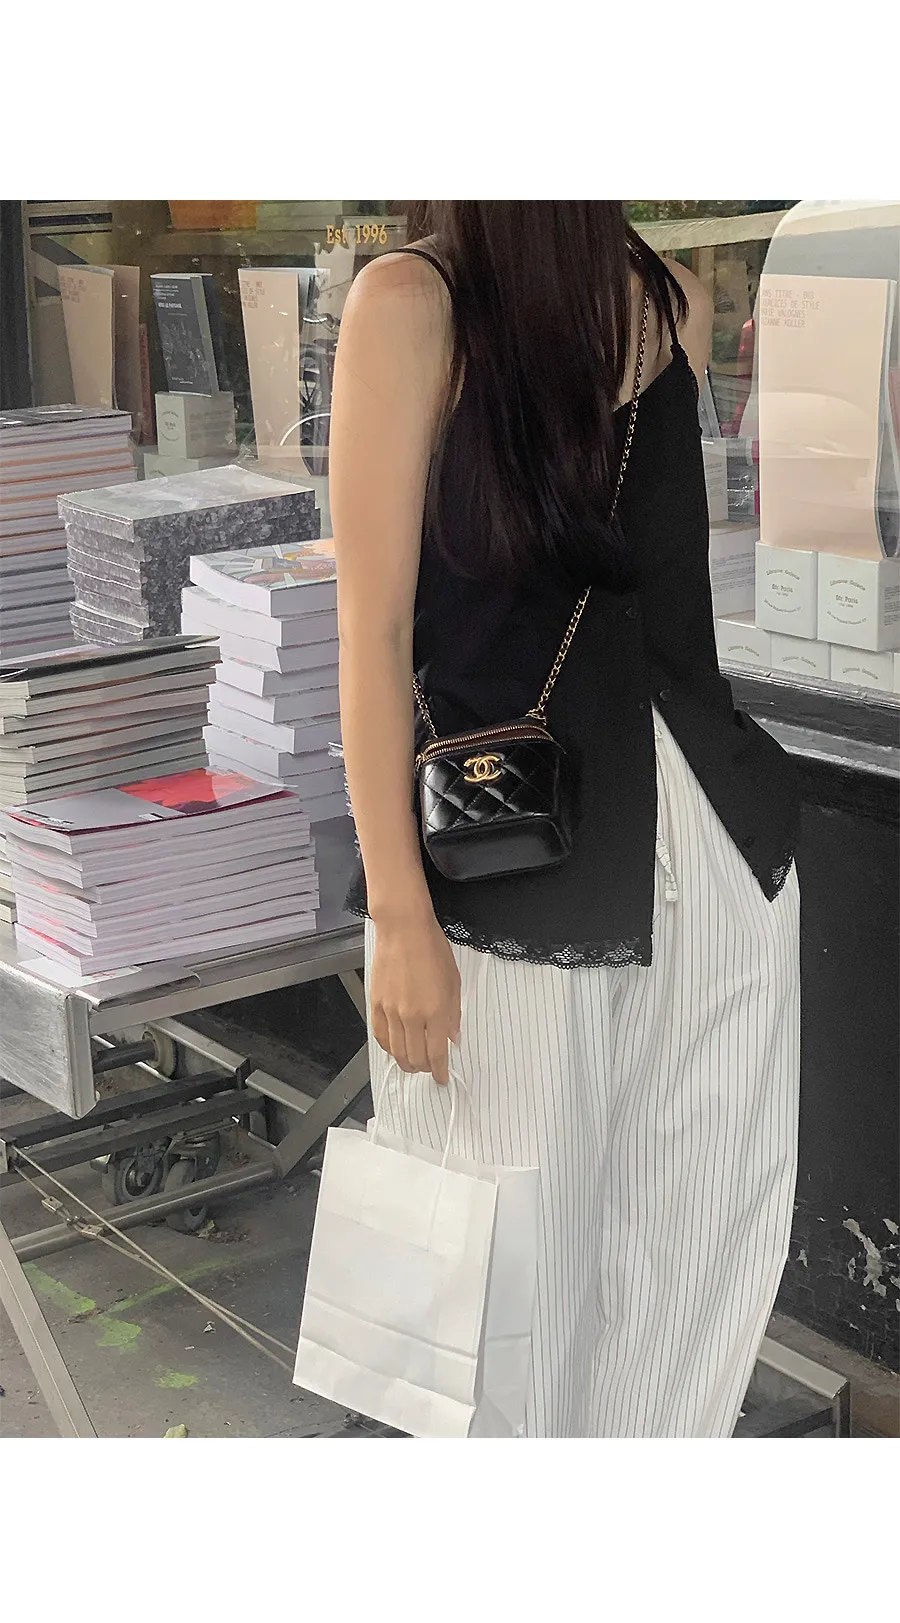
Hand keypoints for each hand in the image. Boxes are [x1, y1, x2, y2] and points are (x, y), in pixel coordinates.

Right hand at [370, 914, 460, 1083]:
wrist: (403, 930)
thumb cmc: (433, 949)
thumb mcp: (454, 982)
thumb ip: (453, 1014)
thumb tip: (453, 1038)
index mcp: (436, 1011)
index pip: (437, 1053)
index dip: (440, 1070)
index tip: (442, 1078)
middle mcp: (412, 1016)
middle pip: (416, 1057)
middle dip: (424, 1068)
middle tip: (430, 1068)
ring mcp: (391, 1011)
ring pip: (397, 1051)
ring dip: (406, 1062)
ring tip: (413, 1063)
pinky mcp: (376, 1004)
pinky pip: (380, 1036)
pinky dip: (388, 1048)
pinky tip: (395, 1048)